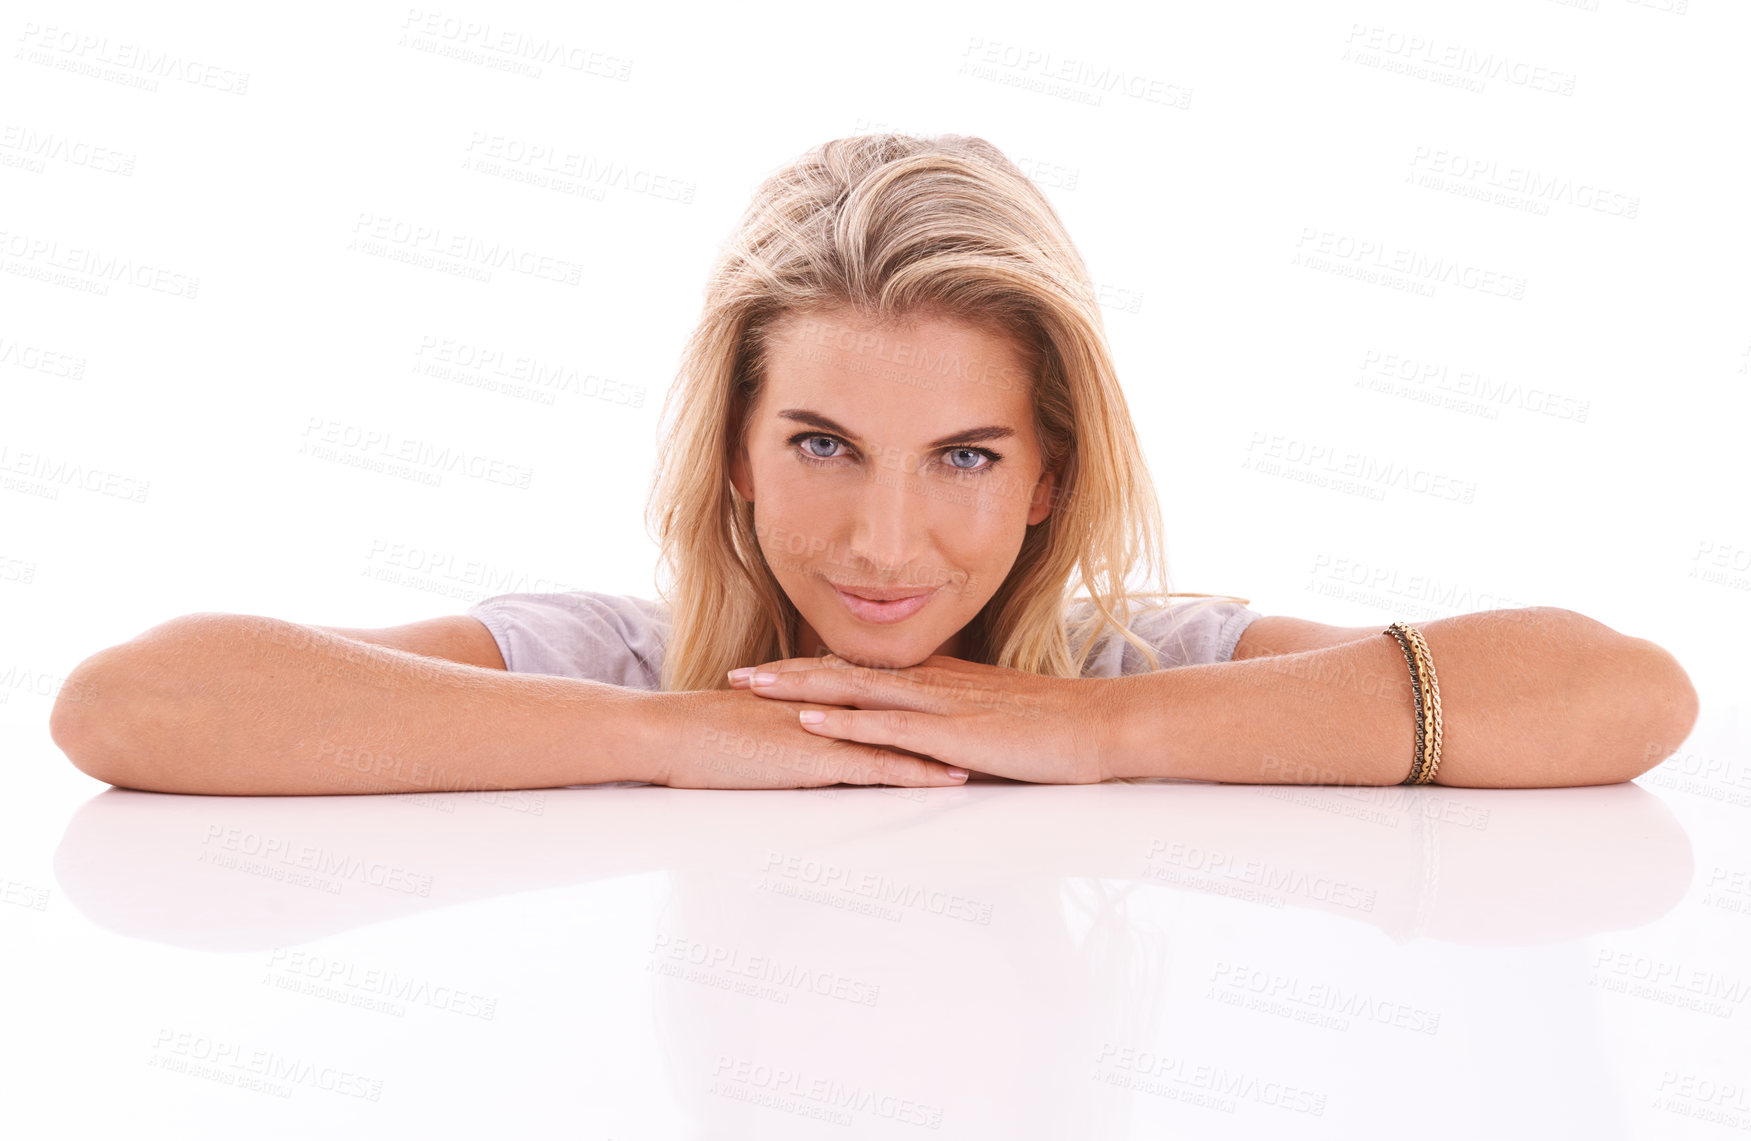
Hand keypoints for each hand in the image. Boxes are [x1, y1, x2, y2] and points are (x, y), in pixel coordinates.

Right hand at [646, 686, 971, 789]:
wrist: (668, 735)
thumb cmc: (703, 736)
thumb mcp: (761, 727)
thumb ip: (794, 726)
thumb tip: (812, 736)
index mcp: (822, 695)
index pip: (889, 693)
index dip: (935, 698)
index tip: (976, 703)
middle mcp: (834, 705)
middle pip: (910, 707)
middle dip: (960, 714)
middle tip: (1008, 721)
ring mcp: (828, 731)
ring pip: (905, 734)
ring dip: (953, 742)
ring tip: (1002, 750)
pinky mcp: (817, 759)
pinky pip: (878, 767)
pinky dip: (918, 771)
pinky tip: (952, 778)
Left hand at [728, 653, 1117, 783]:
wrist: (1100, 725)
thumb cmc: (1053, 728)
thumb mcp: (991, 718)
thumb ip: (954, 721)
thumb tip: (925, 736)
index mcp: (936, 680)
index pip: (859, 671)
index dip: (810, 670)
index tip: (767, 672)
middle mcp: (928, 683)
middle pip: (842, 672)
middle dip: (785, 674)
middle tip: (734, 677)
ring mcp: (937, 705)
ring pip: (852, 690)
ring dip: (797, 689)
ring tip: (750, 688)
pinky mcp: (951, 732)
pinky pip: (886, 726)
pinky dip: (843, 722)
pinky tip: (809, 722)